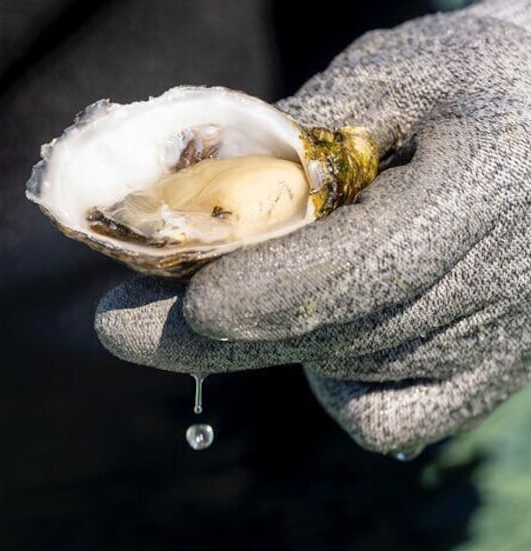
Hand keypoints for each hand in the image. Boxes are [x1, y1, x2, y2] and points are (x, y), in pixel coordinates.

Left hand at [94, 0, 530, 454]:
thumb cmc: (476, 83)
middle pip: (327, 336)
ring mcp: (496, 345)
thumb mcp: (397, 73)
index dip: (259, 294)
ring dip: (264, 337)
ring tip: (228, 288)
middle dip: (208, 335)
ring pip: (340, 371)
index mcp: (483, 192)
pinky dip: (330, 385)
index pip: (355, 274)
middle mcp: (502, 287)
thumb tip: (196, 190)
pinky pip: (382, 417)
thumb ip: (304, 131)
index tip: (183, 301)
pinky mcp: (484, 378)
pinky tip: (315, 334)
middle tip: (119, 328)